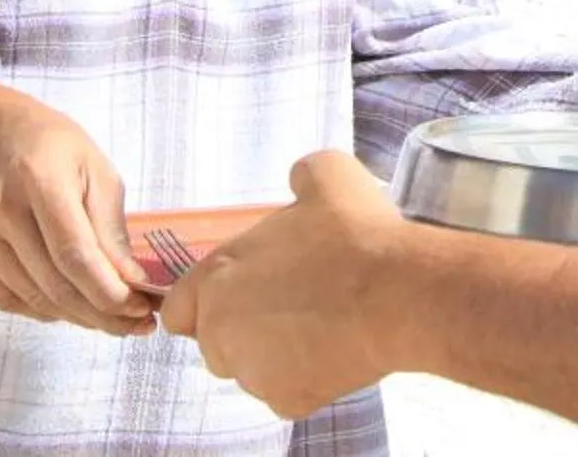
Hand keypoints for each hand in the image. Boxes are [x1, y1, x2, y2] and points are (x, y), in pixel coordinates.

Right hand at [0, 75, 155, 334]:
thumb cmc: (54, 150)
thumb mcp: (98, 171)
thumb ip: (112, 230)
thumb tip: (132, 285)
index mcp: (39, 178)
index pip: (74, 254)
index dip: (109, 292)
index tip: (141, 311)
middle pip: (54, 284)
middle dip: (101, 314)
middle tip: (135, 324)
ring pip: (32, 298)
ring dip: (76, 317)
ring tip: (108, 316)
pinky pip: (6, 299)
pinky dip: (42, 310)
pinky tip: (68, 304)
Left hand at [162, 151, 410, 418]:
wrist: (400, 295)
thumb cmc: (358, 235)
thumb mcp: (327, 175)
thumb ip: (299, 177)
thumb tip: (299, 182)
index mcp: (217, 277)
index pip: (178, 309)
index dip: (203, 303)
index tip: (240, 295)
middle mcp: (221, 330)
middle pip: (214, 343)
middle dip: (243, 330)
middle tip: (291, 305)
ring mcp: (252, 372)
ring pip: (251, 370)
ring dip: (273, 355)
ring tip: (320, 325)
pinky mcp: (287, 401)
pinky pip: (286, 393)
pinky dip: (306, 378)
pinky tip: (337, 349)